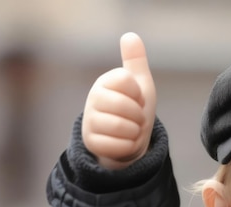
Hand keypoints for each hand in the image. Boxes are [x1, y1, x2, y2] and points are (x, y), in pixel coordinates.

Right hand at [82, 32, 156, 168]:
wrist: (128, 140)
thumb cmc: (134, 110)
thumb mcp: (140, 85)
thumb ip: (135, 62)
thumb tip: (130, 35)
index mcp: (105, 82)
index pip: (126, 79)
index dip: (138, 93)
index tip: (136, 99)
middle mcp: (93, 99)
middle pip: (125, 105)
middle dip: (138, 115)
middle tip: (135, 118)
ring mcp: (90, 121)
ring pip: (122, 127)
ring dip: (135, 132)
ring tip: (130, 130)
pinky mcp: (91, 142)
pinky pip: (119, 145)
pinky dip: (128, 147)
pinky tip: (123, 143)